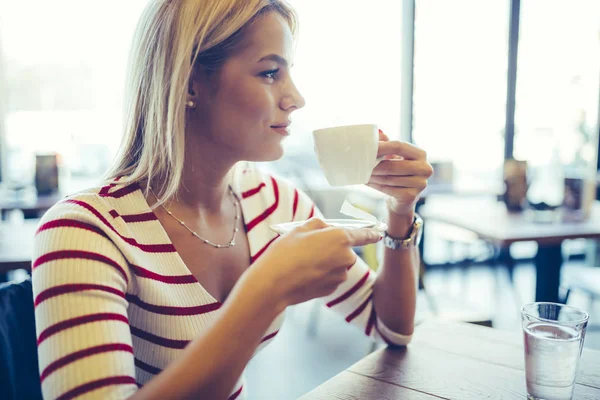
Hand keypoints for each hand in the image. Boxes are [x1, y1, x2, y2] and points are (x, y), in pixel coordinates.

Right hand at [251, 218, 380, 306]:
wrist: (273, 283)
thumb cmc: (285, 252)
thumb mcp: (300, 228)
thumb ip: (319, 225)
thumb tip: (326, 229)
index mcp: (341, 238)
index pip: (364, 234)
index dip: (371, 232)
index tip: (379, 232)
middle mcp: (346, 257)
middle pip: (345, 249)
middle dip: (332, 247)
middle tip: (309, 246)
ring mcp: (340, 276)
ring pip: (337, 264)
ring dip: (325, 261)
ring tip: (302, 262)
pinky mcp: (332, 289)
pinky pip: (330, 277)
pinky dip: (321, 274)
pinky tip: (304, 274)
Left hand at [368, 130, 432, 216]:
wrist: (403, 197)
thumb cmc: (397, 172)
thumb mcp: (393, 155)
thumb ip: (387, 143)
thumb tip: (378, 132)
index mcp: (420, 154)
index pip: (399, 146)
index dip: (381, 147)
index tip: (367, 148)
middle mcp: (424, 168)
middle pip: (392, 165)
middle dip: (374, 166)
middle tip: (361, 165)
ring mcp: (420, 183)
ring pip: (389, 179)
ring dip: (373, 177)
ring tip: (362, 174)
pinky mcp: (412, 196)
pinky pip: (389, 189)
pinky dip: (375, 186)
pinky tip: (368, 182)